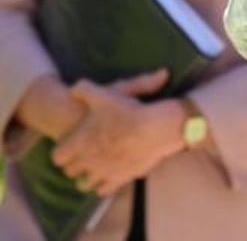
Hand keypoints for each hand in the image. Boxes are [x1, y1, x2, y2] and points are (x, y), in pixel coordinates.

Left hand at [51, 69, 181, 196]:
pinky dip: (103, 185)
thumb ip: (85, 90)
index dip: (63, 151)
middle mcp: (86, 162)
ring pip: (84, 184)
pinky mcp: (118, 180)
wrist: (155, 129)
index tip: (71, 146)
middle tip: (85, 155)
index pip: (57, 157)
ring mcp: (102, 173)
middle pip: (70, 172)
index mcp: (78, 144)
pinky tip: (110, 174)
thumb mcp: (105, 94)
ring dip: (88, 177)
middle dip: (75, 165)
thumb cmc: (128, 111)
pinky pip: (102, 191)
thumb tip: (72, 89)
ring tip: (97, 167)